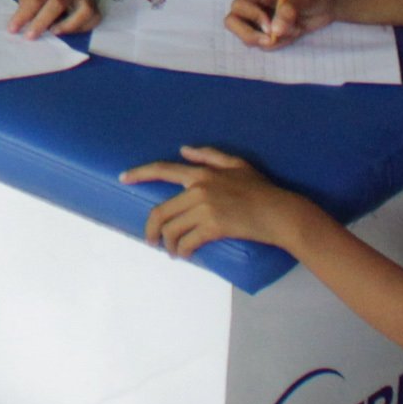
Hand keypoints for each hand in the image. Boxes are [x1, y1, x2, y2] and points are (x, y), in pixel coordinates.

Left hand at [11, 0, 100, 37]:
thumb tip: (24, 17)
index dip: (24, 14)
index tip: (13, 29)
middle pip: (59, 2)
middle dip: (42, 22)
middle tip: (29, 36)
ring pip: (83, 11)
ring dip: (67, 26)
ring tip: (52, 32)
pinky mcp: (95, 2)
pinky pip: (92, 18)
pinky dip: (80, 28)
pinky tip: (66, 30)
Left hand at [119, 146, 317, 257]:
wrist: (279, 213)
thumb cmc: (261, 190)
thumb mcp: (237, 164)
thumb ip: (209, 155)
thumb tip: (184, 149)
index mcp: (202, 173)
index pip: (164, 169)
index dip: (140, 173)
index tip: (123, 178)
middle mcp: (199, 188)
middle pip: (161, 211)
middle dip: (151, 230)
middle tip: (152, 241)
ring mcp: (206, 208)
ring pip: (172, 230)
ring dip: (169, 245)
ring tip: (174, 251)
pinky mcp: (214, 227)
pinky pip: (187, 242)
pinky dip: (183, 251)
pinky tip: (186, 254)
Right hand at [226, 0, 347, 45]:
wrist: (329, 3)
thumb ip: (290, 10)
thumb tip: (275, 30)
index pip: (239, 7)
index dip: (252, 18)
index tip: (271, 26)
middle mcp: (254, 3)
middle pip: (233, 23)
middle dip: (251, 35)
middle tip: (272, 40)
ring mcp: (260, 19)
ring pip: (248, 37)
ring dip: (271, 40)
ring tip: (294, 30)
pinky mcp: (269, 31)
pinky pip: (264, 44)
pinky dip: (279, 43)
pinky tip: (295, 32)